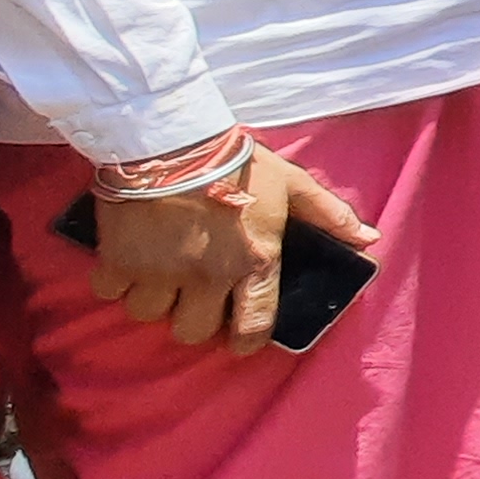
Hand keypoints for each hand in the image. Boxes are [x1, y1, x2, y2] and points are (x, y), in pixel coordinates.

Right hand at [89, 145, 380, 353]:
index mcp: (253, 264)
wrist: (171, 138)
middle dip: (194, 320)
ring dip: (154, 299)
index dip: (246, 340)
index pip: (254, 328)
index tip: (239, 335)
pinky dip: (116, 282)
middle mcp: (206, 278)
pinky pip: (110, 294)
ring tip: (159, 274)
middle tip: (194, 295)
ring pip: (149, 315)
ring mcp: (159, 273)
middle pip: (193, 332)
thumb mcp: (293, 183)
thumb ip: (330, 215)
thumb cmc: (239, 161)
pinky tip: (127, 262)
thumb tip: (370, 240)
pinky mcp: (119, 261)